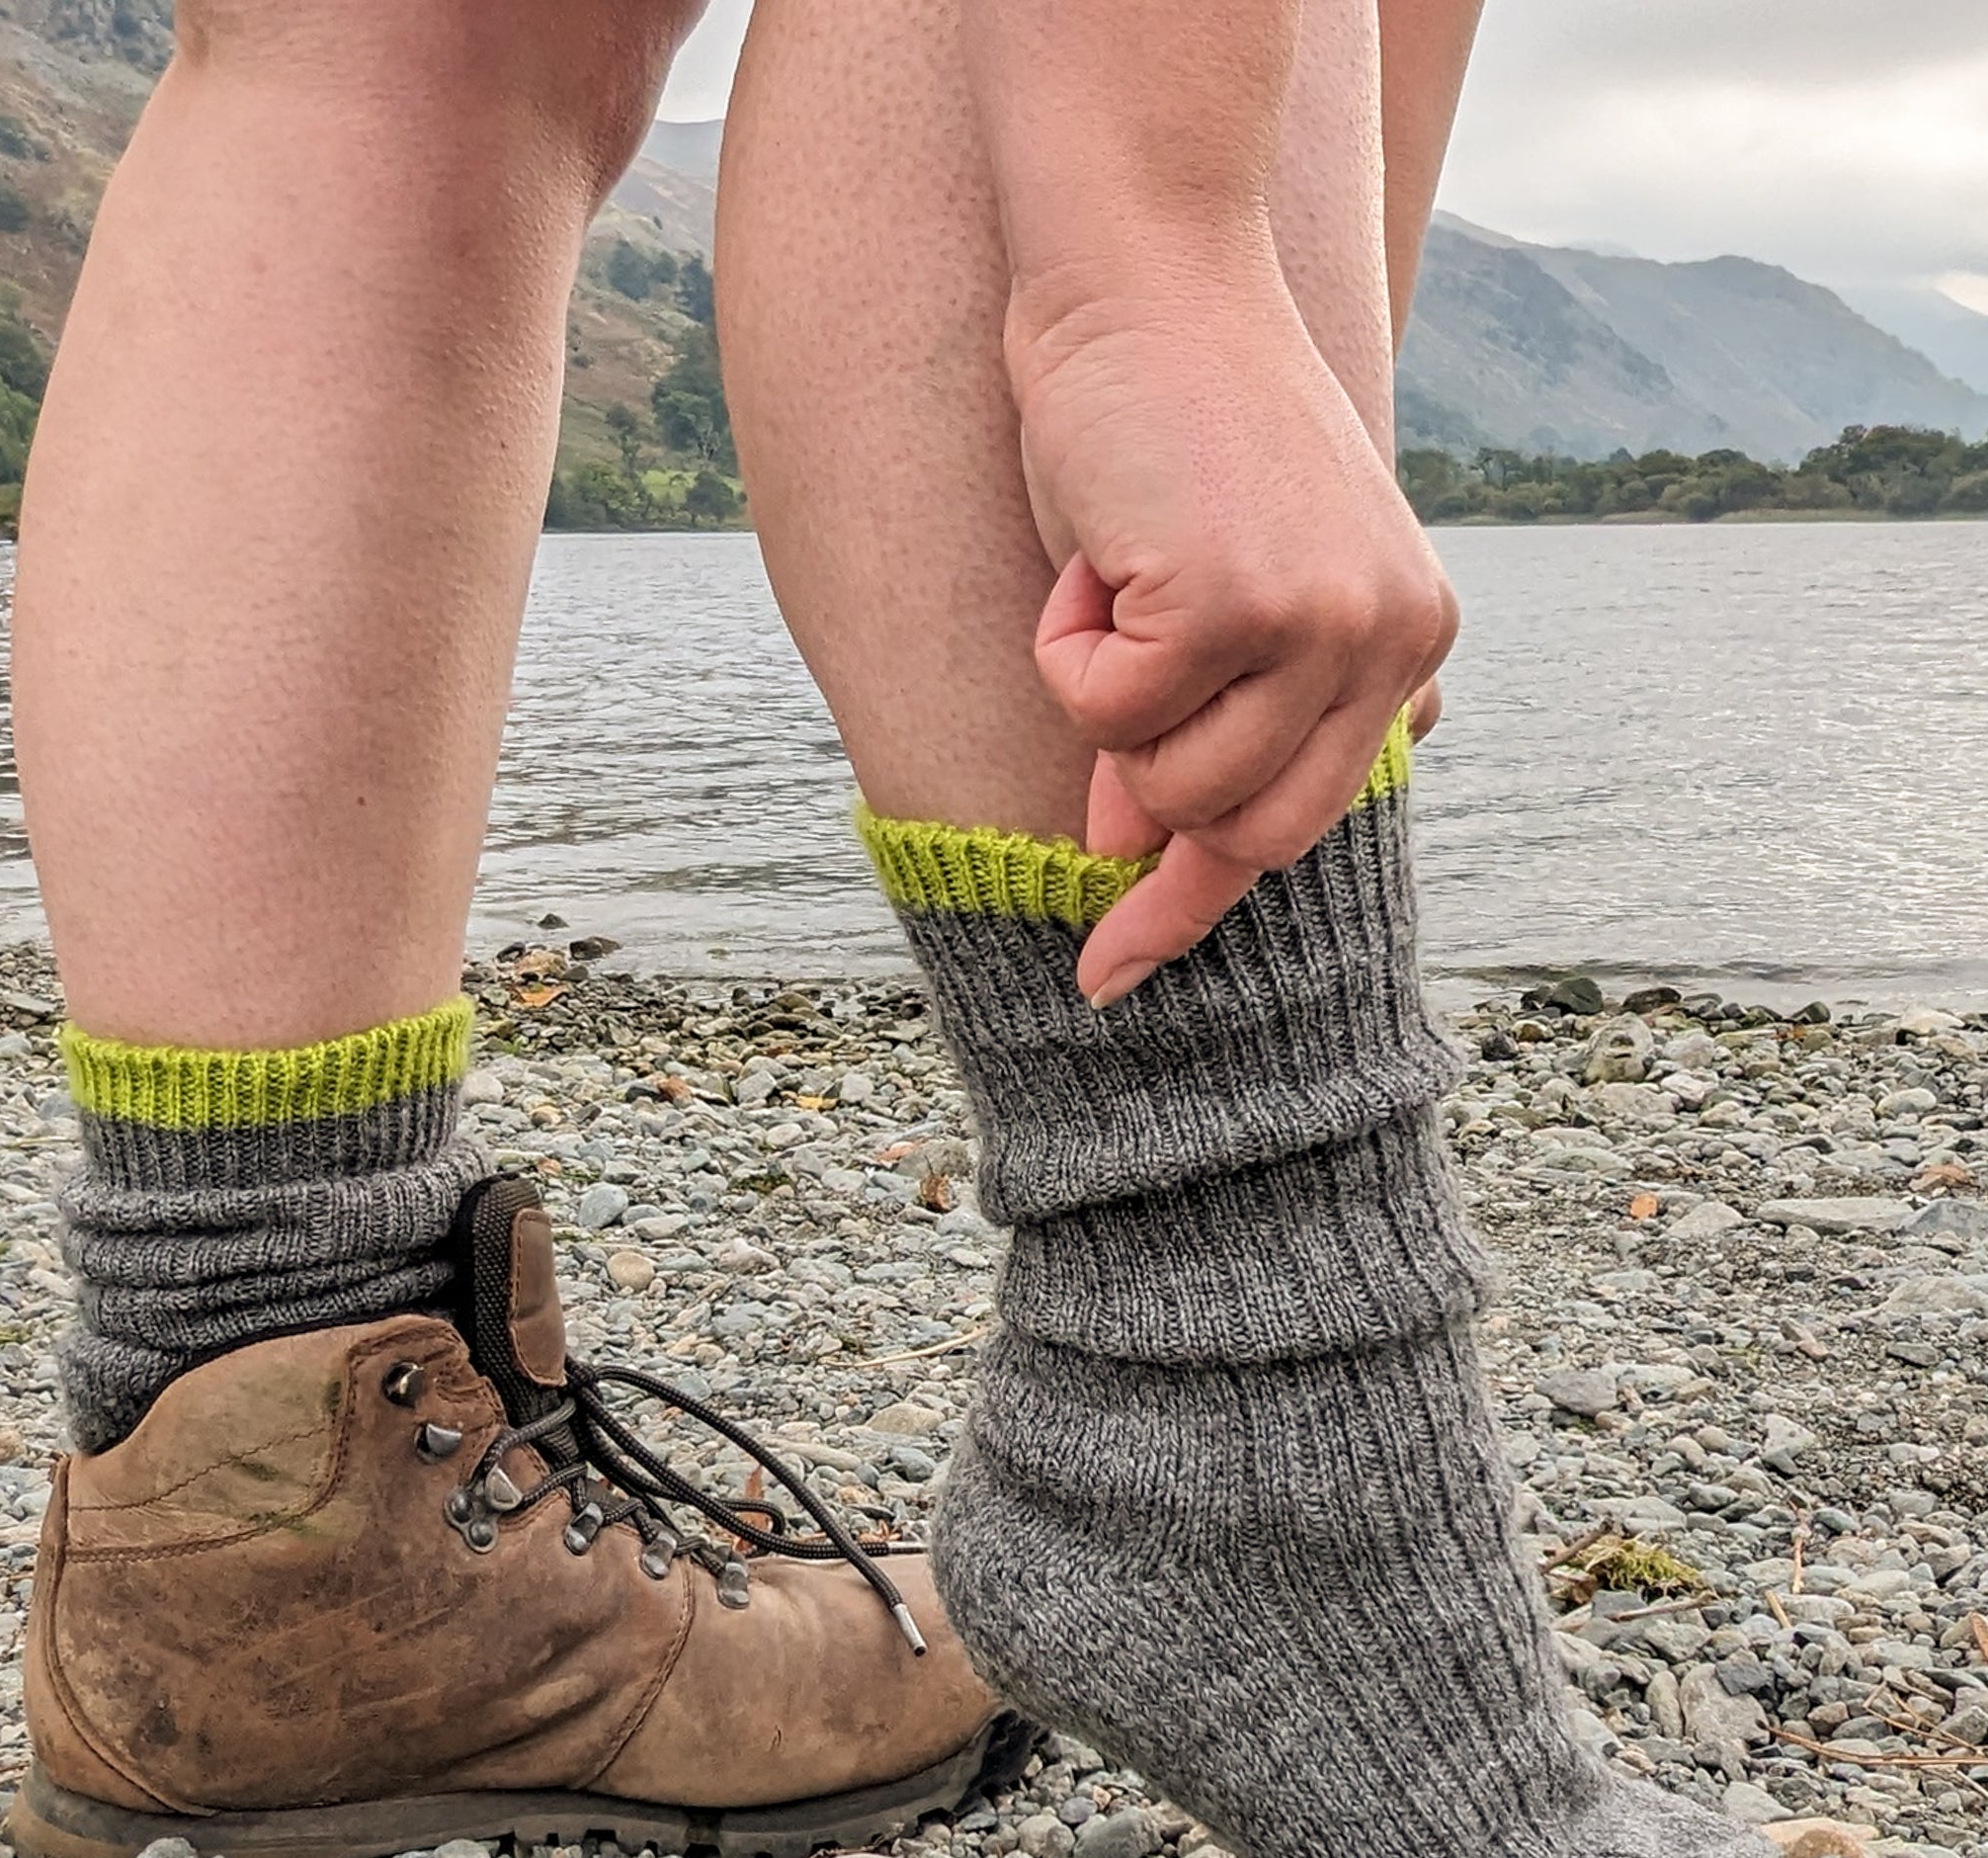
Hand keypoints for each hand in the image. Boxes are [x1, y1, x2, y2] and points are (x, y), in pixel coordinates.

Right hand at [1009, 256, 1456, 1004]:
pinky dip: (1065, 642)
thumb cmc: (1168, 429)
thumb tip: (1131, 845)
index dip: (1194, 912)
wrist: (1142, 271)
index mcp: (1402, 640)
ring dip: (1100, 692)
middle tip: (1104, 664)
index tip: (1114, 977)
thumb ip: (1211, 718)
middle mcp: (1388, 640)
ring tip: (1120, 569)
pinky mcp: (1241, 602)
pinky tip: (1099, 547)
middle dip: (1143, 781)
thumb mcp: (1214, 589)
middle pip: (1241, 829)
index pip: (1300, 824)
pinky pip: (1107, 710)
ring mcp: (1323, 624)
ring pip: (1165, 783)